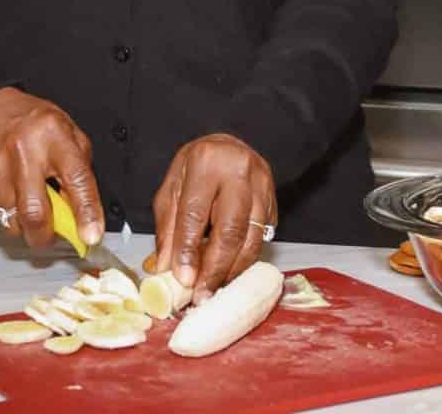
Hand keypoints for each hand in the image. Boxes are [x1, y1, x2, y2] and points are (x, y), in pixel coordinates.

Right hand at [0, 87, 101, 248]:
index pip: (76, 179)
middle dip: (47, 235)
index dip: (86, 212)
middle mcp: (22, 152)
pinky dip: (8, 216)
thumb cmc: (33, 120)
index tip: (91, 235)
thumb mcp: (68, 132)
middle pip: (35, 213)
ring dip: (26, 225)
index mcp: (52, 136)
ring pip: (13, 222)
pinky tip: (13, 195)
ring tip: (31, 205)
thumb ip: (78, 169)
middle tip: (53, 233)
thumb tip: (83, 211)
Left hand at [152, 134, 276, 302]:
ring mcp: (262, 184)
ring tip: (216, 288)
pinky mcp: (275, 198)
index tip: (184, 280)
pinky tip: (231, 270)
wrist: (228, 147)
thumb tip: (166, 270)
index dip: (188, 250)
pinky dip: (247, 258)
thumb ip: (168, 229)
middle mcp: (239, 171)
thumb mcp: (172, 189)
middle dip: (216, 268)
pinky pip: (264, 236)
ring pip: (252, 237)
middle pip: (231, 229)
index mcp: (206, 162)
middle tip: (203, 294)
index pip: (195, 213)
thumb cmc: (197, 168)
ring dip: (234, 269)